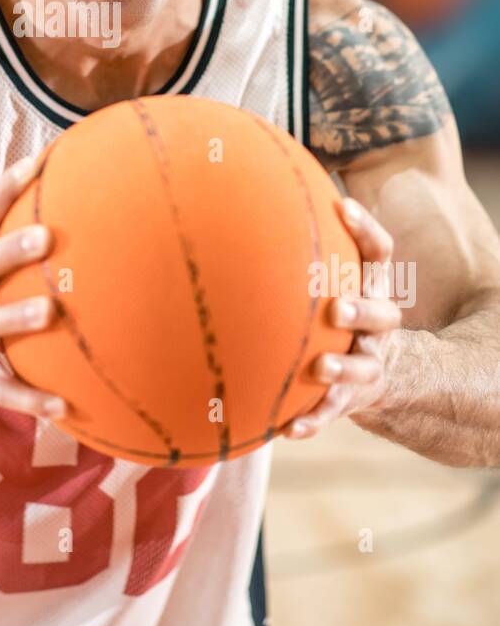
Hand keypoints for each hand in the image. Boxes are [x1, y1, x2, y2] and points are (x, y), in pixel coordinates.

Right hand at [0, 151, 66, 425]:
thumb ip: (3, 255)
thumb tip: (60, 216)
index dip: (6, 188)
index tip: (39, 160)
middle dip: (10, 250)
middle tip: (45, 235)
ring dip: (17, 319)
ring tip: (51, 312)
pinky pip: (0, 390)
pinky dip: (30, 399)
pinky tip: (63, 405)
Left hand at [280, 196, 401, 439]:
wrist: (376, 374)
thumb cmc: (336, 312)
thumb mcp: (334, 277)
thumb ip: (306, 248)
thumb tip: (243, 195)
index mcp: (371, 287)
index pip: (379, 253)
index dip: (366, 229)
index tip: (342, 208)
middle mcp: (377, 325)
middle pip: (381, 314)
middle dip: (361, 309)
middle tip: (335, 307)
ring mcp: (367, 364)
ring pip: (362, 368)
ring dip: (342, 368)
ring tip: (319, 368)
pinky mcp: (349, 399)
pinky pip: (331, 412)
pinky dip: (313, 421)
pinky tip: (289, 430)